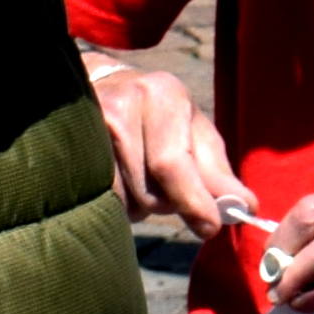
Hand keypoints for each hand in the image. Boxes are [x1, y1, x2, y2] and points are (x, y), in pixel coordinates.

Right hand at [85, 56, 256, 230]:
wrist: (97, 86)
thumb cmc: (156, 115)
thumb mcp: (192, 131)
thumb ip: (216, 171)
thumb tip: (246, 206)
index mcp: (163, 95)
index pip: (173, 162)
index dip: (193, 201)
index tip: (210, 227)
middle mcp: (123, 104)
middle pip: (149, 190)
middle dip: (164, 204)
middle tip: (166, 188)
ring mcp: (88, 124)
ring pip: (122, 201)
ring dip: (137, 206)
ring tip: (137, 178)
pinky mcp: (68, 143)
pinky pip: (96, 198)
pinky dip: (113, 203)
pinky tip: (116, 180)